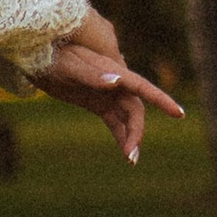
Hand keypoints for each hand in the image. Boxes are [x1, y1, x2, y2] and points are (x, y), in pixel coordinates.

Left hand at [35, 35, 186, 164]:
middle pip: (135, 109)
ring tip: (131, 160)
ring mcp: (107, 93)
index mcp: (113, 71)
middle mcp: (115, 83)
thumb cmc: (53, 57)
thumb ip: (92, 75)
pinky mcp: (98, 103)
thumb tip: (117, 79)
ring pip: (127, 118)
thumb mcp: (70, 67)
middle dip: (137, 131)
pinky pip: (115, 121)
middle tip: (131, 155)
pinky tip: (125, 153)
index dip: (162, 100)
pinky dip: (121, 136)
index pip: (143, 87)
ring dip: (131, 137)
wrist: (37, 56)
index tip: (179, 114)